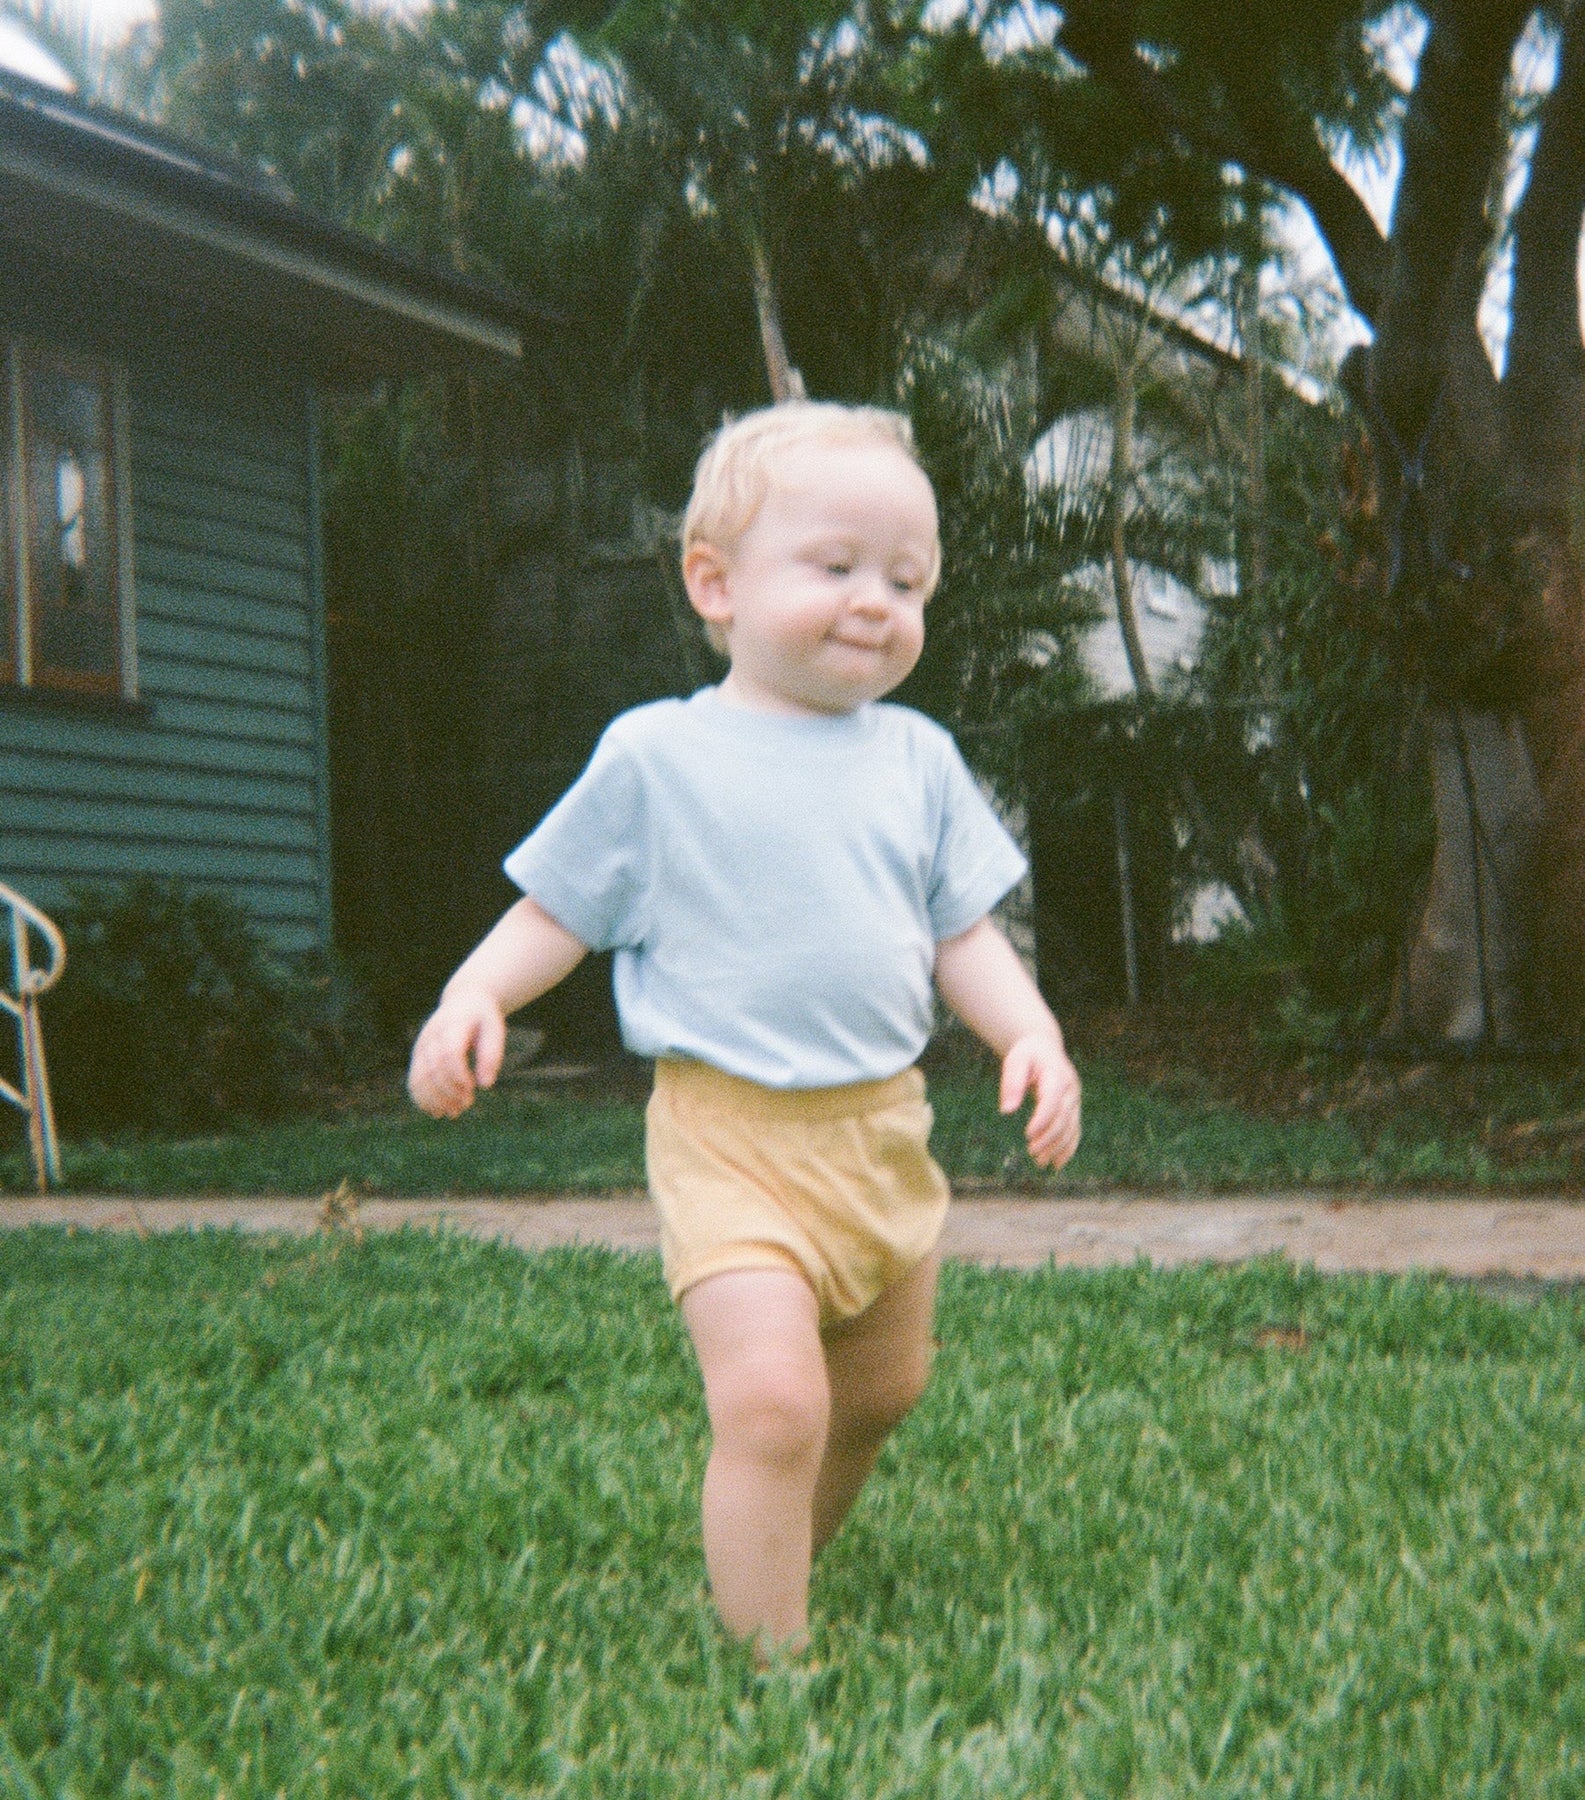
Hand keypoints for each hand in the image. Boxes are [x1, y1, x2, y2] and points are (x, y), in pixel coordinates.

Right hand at [407, 986, 506, 1117]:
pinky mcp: (417, 1056)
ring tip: (453, 1113)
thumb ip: (490, 1056)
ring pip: (420, 1077)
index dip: (458, 1074)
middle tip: (466, 1104)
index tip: (472, 1088)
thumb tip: (486, 1085)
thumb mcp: (494, 1030)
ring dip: (435, 1099)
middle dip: (449, 1091)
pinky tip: (436, 1112)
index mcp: (453, 1025)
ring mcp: (421, 1046)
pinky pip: (414, 1080)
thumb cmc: (482, 1018)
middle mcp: (431, 1035)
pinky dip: (422, 1099)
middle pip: (434, 1068)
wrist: (463, 1001)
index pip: (449, 1053)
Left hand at [1000, 1031, 1081, 1169]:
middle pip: (1063, 1118)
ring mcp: (1075, 1100)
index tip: (1028, 1135)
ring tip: (1041, 1162)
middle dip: (1049, 1138)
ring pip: (1071, 1128)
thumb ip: (1012, 1083)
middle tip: (1032, 1152)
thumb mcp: (1015, 1061)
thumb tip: (1007, 1110)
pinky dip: (1068, 1148)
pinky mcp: (1074, 1109)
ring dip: (1058, 1147)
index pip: (1053, 1101)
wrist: (1044, 1047)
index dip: (1043, 1119)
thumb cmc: (1027, 1055)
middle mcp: (1071, 1089)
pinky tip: (1058, 1163)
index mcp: (1057, 1075)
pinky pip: (1075, 1130)